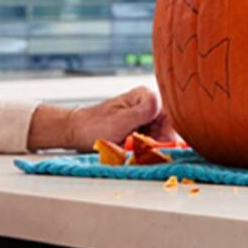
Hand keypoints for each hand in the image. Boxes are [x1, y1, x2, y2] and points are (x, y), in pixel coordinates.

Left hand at [64, 86, 178, 148]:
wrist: (77, 131)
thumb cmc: (94, 126)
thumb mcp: (120, 120)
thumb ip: (142, 112)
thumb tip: (159, 104)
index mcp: (145, 96)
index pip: (170, 117)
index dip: (165, 135)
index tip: (157, 148)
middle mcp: (146, 104)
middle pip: (165, 128)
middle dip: (154, 143)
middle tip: (139, 151)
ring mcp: (143, 116)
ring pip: (157, 137)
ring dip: (146, 147)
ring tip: (129, 149)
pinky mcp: (138, 127)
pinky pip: (148, 140)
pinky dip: (140, 148)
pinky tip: (128, 148)